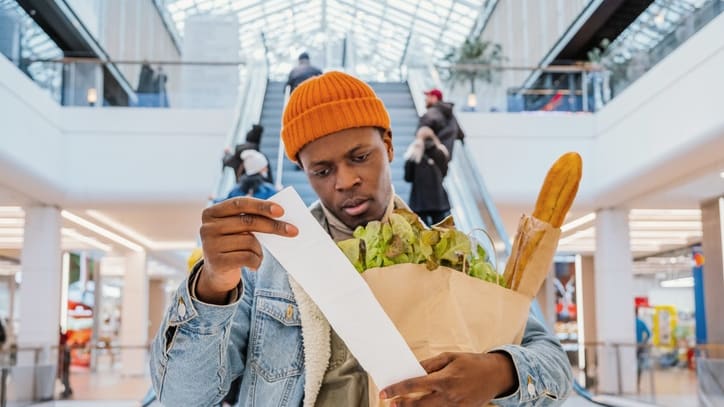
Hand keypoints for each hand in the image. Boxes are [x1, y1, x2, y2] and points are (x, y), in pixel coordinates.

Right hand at [197, 198, 297, 303]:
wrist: (217, 272)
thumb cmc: (233, 244)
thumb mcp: (236, 229)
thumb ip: (250, 219)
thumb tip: (280, 216)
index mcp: (211, 212)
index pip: (240, 204)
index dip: (261, 206)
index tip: (281, 211)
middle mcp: (207, 227)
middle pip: (248, 222)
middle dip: (274, 226)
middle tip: (293, 231)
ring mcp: (210, 245)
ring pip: (249, 242)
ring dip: (260, 250)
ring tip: (256, 255)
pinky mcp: (216, 262)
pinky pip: (247, 258)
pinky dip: (256, 261)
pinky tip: (254, 265)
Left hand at [380, 352, 516, 405]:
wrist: (496, 375)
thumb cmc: (471, 363)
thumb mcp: (450, 357)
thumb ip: (430, 364)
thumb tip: (413, 370)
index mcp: (444, 379)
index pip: (414, 385)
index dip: (397, 390)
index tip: (384, 392)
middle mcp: (449, 396)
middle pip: (418, 405)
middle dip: (402, 405)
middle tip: (390, 403)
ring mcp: (455, 406)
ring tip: (402, 406)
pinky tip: (422, 406)